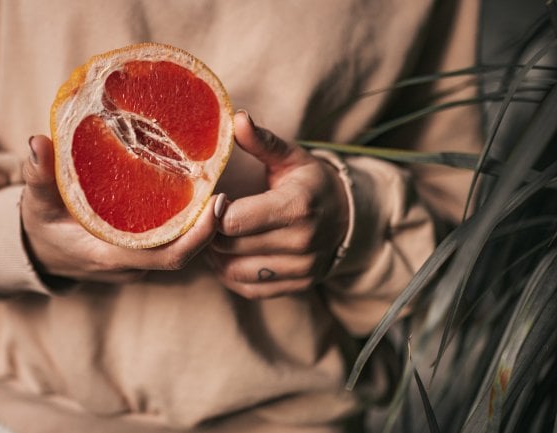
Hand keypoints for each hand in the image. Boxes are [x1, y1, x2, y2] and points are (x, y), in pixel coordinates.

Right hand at [21, 135, 221, 283]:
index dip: (198, 235)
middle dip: (208, 228)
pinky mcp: (137, 255)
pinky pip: (168, 243)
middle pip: (182, 253)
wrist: (36, 254)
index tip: (217, 204)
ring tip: (214, 189)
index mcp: (109, 255)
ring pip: (177, 248)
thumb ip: (37, 174)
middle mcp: (129, 264)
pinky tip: (195, 197)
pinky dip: (184, 225)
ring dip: (199, 226)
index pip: (167, 256)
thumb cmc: (39, 228)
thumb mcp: (34, 202)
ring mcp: (135, 263)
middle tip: (223, 192)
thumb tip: (38, 142)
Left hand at [207, 111, 349, 298]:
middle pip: (229, 246)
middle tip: (207, 217)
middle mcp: (301, 242)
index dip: (213, 211)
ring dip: (216, 255)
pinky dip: (229, 274)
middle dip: (211, 232)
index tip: (213, 199)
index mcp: (297, 206)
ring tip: (215, 235)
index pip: (234, 220)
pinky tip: (228, 254)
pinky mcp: (296, 286)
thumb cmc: (311, 183)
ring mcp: (301, 269)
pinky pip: (248, 288)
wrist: (348, 217)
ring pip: (234, 271)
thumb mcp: (290, 158)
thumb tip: (237, 118)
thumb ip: (262, 141)